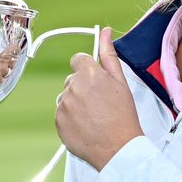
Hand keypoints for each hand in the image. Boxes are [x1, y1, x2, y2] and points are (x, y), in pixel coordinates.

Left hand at [55, 27, 143, 170]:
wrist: (118, 149)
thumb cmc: (123, 116)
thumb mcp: (121, 82)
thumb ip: (109, 54)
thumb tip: (105, 32)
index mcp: (89, 73)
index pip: (78, 60)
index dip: (88, 70)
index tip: (95, 81)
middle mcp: (73, 87)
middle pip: (73, 79)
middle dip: (83, 87)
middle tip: (99, 103)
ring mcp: (63, 104)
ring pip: (66, 96)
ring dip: (76, 103)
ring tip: (93, 116)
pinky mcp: (58, 121)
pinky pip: (61, 113)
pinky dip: (70, 118)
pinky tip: (85, 125)